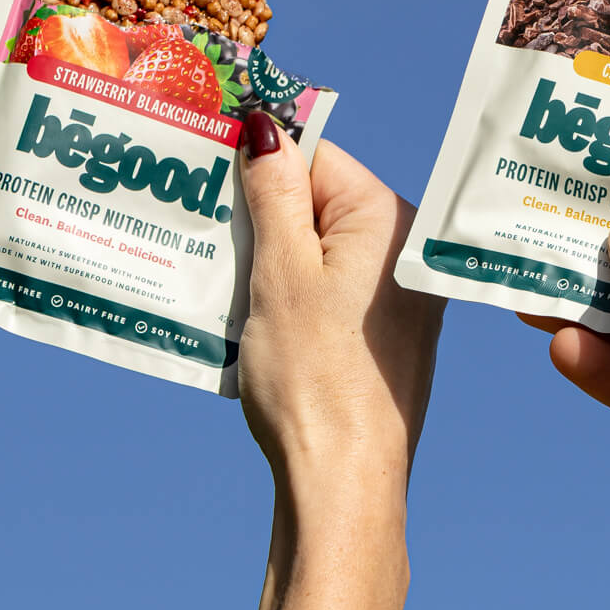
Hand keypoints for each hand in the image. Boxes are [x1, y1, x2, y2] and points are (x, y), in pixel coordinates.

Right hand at [237, 116, 443, 509]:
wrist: (342, 483)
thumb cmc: (313, 377)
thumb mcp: (281, 273)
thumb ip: (273, 194)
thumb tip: (264, 126)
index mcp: (389, 218)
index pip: (315, 157)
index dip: (257, 164)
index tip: (205, 174)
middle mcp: (404, 249)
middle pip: (315, 202)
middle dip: (258, 216)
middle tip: (206, 235)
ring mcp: (397, 295)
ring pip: (315, 250)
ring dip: (266, 260)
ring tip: (224, 283)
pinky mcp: (383, 334)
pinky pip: (326, 290)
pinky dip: (286, 295)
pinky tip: (250, 319)